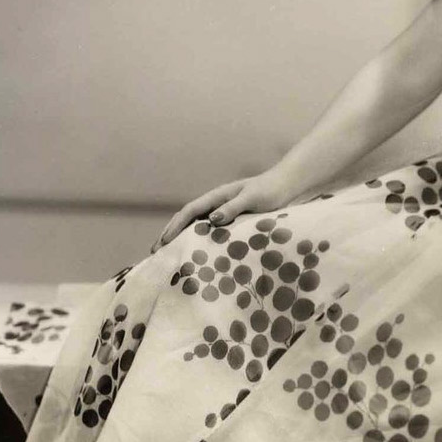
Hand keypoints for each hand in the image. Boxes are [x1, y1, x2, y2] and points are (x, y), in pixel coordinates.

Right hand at [152, 166, 297, 250]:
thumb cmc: (270, 191)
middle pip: (187, 219)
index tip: (163, 241)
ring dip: (182, 238)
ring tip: (169, 255)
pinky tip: (196, 254)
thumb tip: (212, 219)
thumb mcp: (252, 199)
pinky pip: (210, 230)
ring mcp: (223, 211)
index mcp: (217, 196)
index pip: (189, 211)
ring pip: (196, 225)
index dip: (174, 226)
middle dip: (170, 233)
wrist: (287, 185)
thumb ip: (233, 208)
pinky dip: (199, 240)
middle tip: (155, 252)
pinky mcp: (232, 219)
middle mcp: (216, 203)